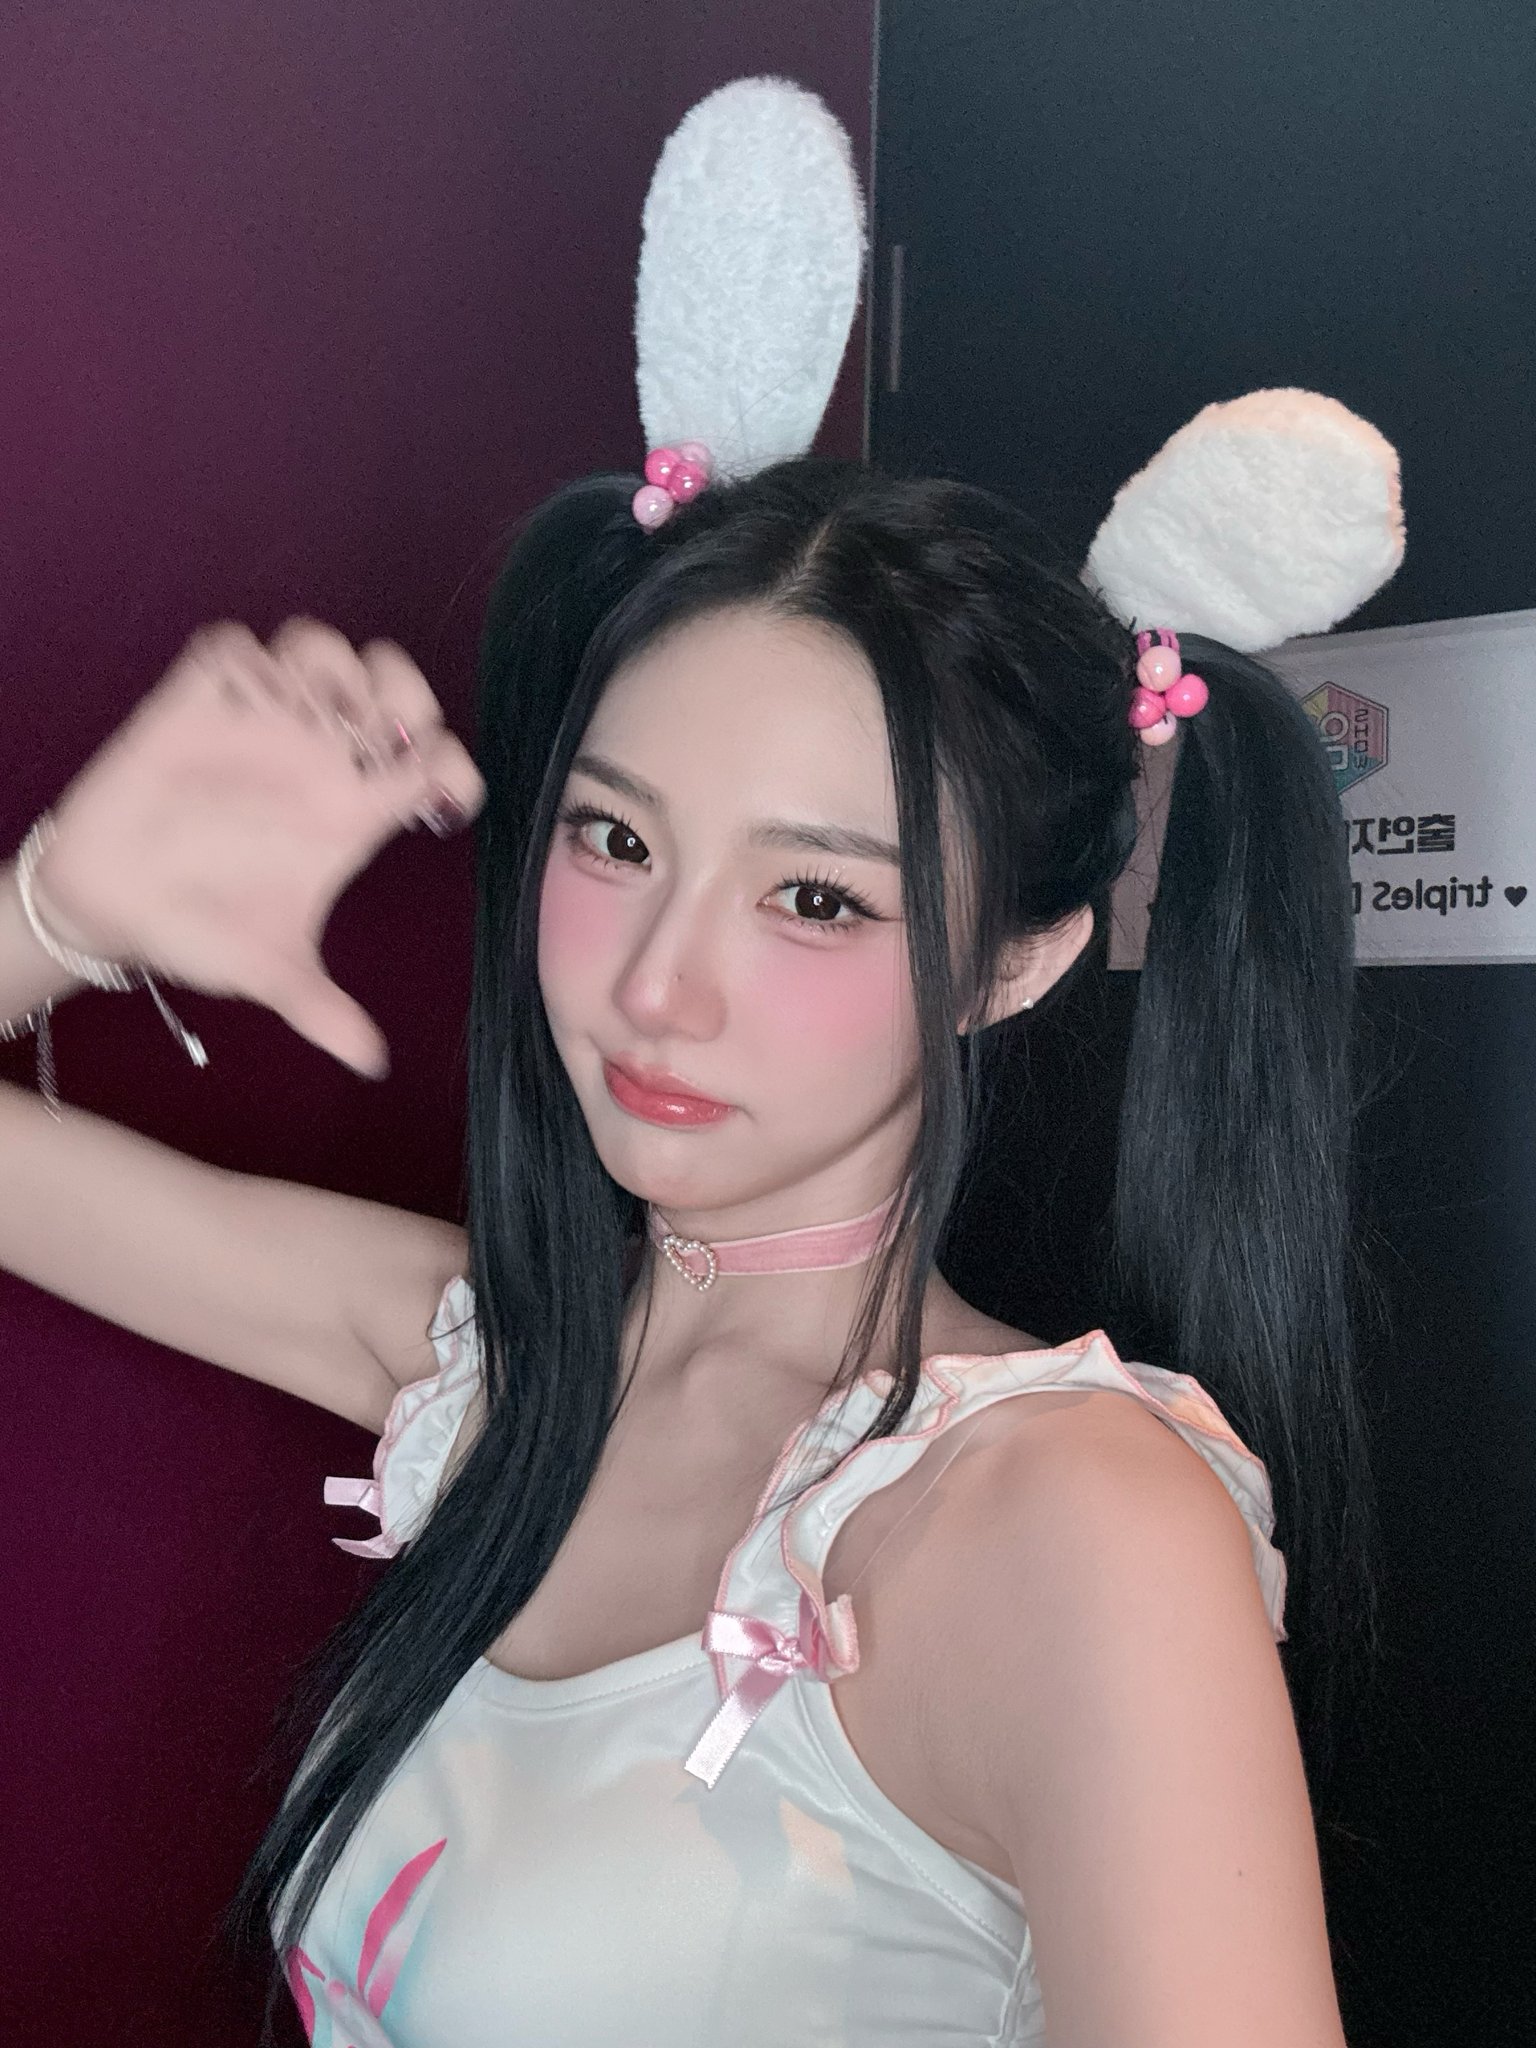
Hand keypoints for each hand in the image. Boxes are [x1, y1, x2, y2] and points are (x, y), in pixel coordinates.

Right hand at [31, 620, 485, 1077]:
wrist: (110, 910)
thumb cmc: (200, 932)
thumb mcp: (267, 971)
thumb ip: (320, 1009)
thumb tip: (372, 1064)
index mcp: (353, 814)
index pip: (435, 766)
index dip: (451, 767)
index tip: (431, 794)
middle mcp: (319, 761)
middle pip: (396, 692)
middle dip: (403, 692)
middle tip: (378, 725)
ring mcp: (262, 727)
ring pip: (323, 651)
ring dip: (328, 663)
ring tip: (313, 707)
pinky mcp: (198, 705)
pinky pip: (236, 647)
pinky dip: (248, 660)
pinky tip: (246, 700)